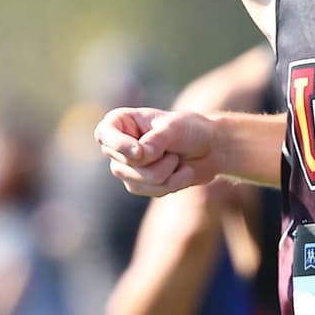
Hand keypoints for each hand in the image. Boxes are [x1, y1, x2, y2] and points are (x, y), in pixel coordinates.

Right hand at [94, 107, 218, 196]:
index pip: (104, 135)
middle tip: (173, 149)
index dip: (119, 146)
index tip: (140, 152)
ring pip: (140, 181)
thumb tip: (140, 155)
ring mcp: (126, 168)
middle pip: (126, 165)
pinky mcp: (138, 185)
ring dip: (168, 172)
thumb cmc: (190, 130)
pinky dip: (174, 183)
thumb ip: (156, 140)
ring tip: (177, 159)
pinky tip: (182, 172)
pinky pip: (153, 191)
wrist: (210, 149)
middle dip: (157, 161)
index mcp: (120, 122)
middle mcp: (118, 146)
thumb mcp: (174, 128)